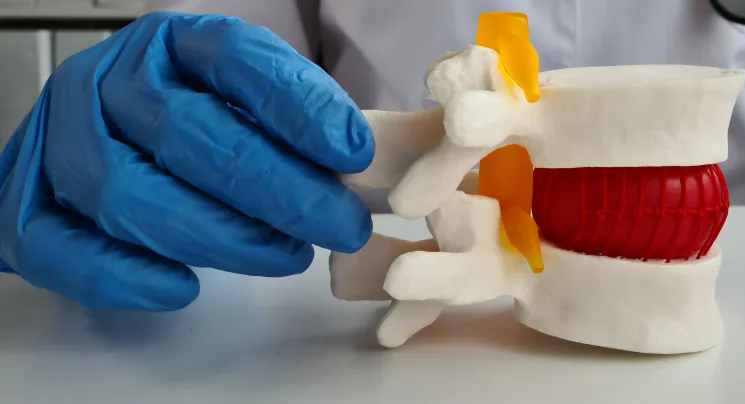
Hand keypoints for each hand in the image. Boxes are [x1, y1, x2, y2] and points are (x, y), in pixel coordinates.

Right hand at [0, 12, 373, 309]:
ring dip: (216, 235)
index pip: (235, 57)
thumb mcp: (251, 101)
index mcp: (173, 43)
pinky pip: (60, 246)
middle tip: (339, 223)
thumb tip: (358, 169)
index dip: (297, 106)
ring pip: (125, 190)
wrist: (104, 137)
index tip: (352, 152)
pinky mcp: (28, 203)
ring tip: (287, 256)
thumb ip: (297, 126)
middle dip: (277, 188)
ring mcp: (60, 139)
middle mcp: (109, 80)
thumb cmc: (199, 124)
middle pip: (187, 132)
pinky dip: (123, 274)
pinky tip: (184, 287)